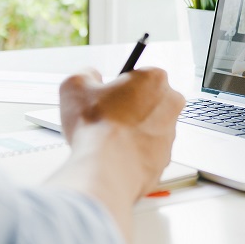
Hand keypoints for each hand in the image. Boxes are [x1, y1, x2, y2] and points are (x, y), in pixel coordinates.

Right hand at [58, 67, 184, 196]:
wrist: (106, 169)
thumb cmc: (97, 129)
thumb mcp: (74, 85)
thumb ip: (85, 74)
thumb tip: (89, 76)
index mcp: (154, 79)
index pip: (138, 75)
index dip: (118, 86)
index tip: (107, 95)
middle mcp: (170, 104)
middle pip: (148, 100)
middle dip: (129, 107)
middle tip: (106, 117)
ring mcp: (170, 133)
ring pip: (149, 127)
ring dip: (131, 131)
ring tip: (107, 139)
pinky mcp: (165, 159)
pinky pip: (147, 151)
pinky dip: (133, 153)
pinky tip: (115, 154)